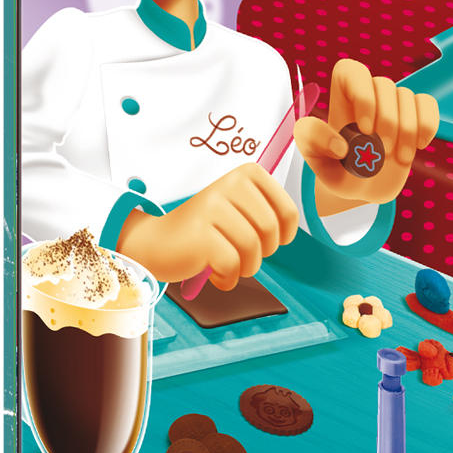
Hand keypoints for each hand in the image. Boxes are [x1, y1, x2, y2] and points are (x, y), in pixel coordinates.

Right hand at [115, 166, 300, 289]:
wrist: (157, 242)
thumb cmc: (206, 231)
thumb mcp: (240, 210)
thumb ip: (267, 212)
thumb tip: (295, 227)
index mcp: (246, 174)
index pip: (288, 211)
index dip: (283, 235)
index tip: (265, 240)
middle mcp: (229, 183)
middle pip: (270, 231)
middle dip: (262, 253)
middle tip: (242, 255)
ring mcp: (212, 207)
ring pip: (252, 249)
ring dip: (245, 268)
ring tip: (229, 266)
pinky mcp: (200, 234)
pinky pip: (231, 264)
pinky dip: (227, 278)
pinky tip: (216, 275)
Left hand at [298, 58, 439, 215]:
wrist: (360, 188)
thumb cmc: (336, 170)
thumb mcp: (314, 159)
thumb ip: (313, 141)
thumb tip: (341, 144)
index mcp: (341, 97)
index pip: (351, 71)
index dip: (362, 95)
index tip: (364, 128)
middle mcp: (368, 94)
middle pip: (385, 84)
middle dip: (388, 120)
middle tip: (382, 151)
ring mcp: (393, 104)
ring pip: (407, 96)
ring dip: (407, 131)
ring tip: (398, 158)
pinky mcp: (414, 115)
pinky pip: (427, 104)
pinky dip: (427, 125)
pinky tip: (419, 146)